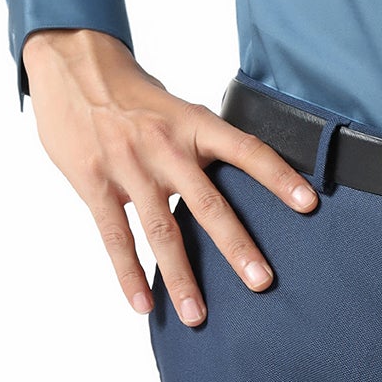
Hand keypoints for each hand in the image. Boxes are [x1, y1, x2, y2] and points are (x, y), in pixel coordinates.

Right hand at [22, 28, 321, 326]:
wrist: (72, 66)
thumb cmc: (133, 94)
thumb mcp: (176, 109)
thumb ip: (201, 145)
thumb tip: (238, 180)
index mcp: (194, 123)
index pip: (246, 151)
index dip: (279, 177)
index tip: (309, 204)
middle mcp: (166, 145)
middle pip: (208, 203)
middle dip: (236, 246)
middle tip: (262, 282)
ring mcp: (128, 166)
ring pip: (161, 230)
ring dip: (181, 277)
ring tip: (198, 315)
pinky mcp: (94, 184)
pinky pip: (115, 236)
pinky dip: (130, 273)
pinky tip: (144, 304)